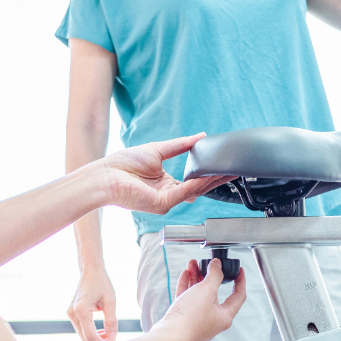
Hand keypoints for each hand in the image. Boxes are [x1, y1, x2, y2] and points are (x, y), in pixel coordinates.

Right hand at [67, 268, 117, 340]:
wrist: (90, 270)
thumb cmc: (102, 283)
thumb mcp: (110, 301)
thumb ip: (111, 321)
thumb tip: (112, 339)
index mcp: (81, 310)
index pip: (90, 336)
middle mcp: (72, 313)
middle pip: (84, 338)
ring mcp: (70, 313)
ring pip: (82, 334)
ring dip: (95, 338)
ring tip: (110, 336)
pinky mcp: (71, 313)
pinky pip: (81, 328)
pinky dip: (91, 332)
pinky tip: (102, 331)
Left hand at [94, 133, 234, 213]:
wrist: (106, 175)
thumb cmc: (124, 164)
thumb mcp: (158, 150)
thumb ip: (181, 145)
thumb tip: (200, 137)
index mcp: (166, 184)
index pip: (193, 180)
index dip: (209, 174)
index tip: (223, 165)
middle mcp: (168, 195)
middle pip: (198, 187)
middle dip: (216, 179)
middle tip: (234, 170)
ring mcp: (166, 201)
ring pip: (195, 191)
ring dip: (211, 180)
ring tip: (227, 171)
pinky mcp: (163, 203)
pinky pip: (185, 191)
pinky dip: (198, 183)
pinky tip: (209, 174)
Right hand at [153, 259, 245, 340]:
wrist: (169, 337)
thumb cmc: (189, 319)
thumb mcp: (206, 291)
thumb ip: (214, 276)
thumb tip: (217, 265)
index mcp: (224, 316)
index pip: (238, 296)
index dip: (240, 281)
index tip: (239, 270)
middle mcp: (213, 320)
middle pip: (215, 293)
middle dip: (211, 276)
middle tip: (208, 264)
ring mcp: (198, 320)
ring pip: (200, 295)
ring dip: (197, 278)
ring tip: (193, 264)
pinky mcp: (184, 320)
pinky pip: (188, 299)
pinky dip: (187, 286)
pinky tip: (185, 275)